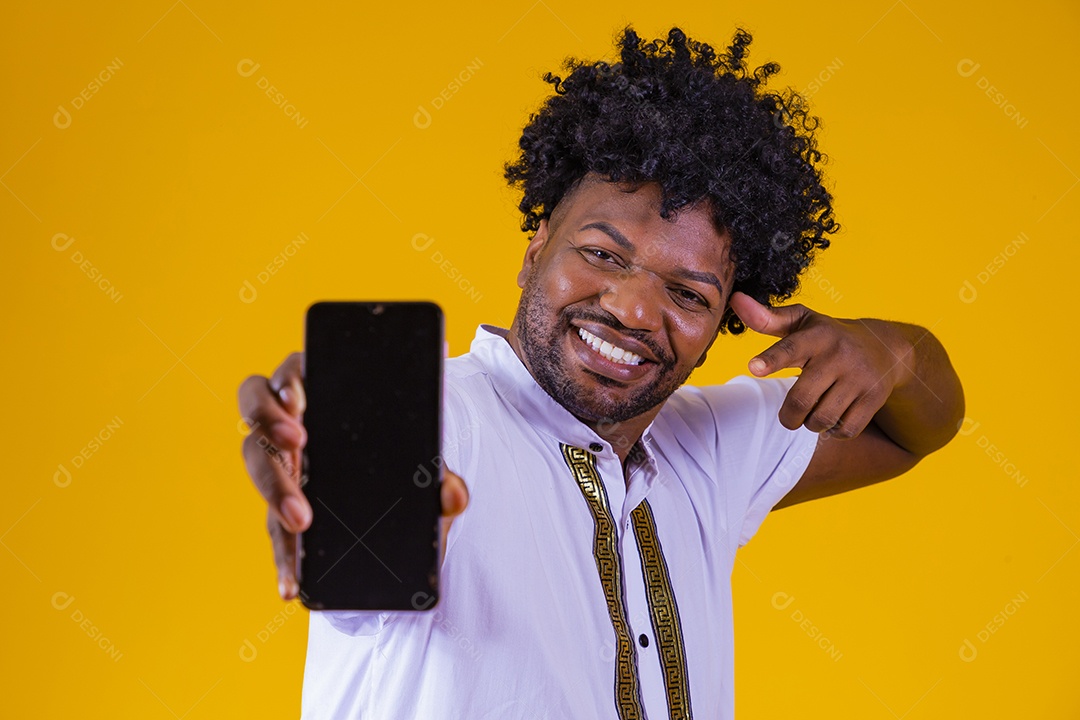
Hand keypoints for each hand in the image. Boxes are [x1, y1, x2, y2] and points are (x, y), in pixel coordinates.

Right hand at [238, 352, 468, 600]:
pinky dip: (284, 560)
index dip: (289, 379)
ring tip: (299, 519)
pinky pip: (273, 532)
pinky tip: (293, 585)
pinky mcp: (280, 509)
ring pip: (256, 463)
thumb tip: (452, 495)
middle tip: (299, 444)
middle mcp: (289, 422)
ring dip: (273, 489)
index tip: (301, 397)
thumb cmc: (402, 460)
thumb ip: (439, 476)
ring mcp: (279, 464)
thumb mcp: (422, 463)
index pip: (293, 372)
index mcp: (322, 392)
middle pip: (257, 410)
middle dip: (271, 424)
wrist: (397, 500)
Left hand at [728, 292, 913, 438]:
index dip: (771, 359)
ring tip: (813, 412)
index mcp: (817, 336)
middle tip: (789, 416)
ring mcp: (859, 378)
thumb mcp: (803, 322)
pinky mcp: (874, 399)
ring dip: (811, 424)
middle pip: (801, 399)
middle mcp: (839, 355)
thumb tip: (735, 299)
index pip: (791, 347)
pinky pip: (844, 430)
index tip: (753, 367)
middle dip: (788, 416)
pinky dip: (833, 431)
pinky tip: (833, 417)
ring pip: (822, 419)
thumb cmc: (829, 336)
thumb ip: (767, 319)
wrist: (886, 347)